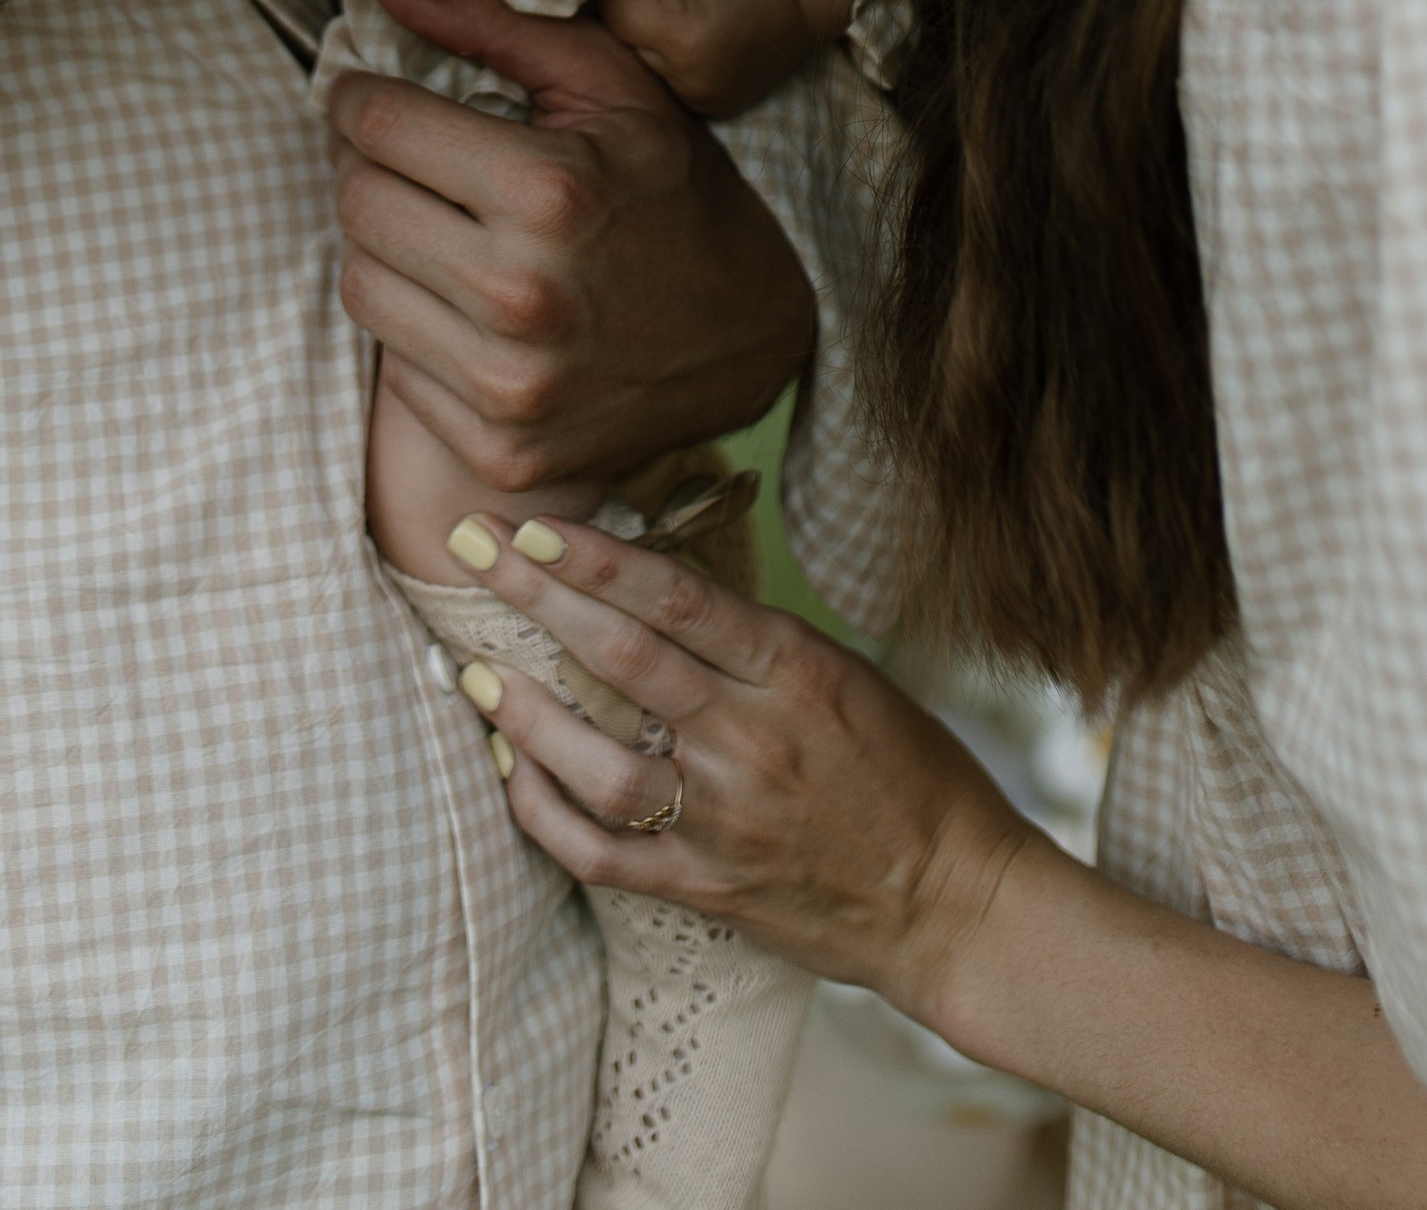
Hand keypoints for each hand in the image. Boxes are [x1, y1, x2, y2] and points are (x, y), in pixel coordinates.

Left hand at [328, 0, 815, 492]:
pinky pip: (394, 366)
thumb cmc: (671, 190)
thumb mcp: (609, 86)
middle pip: (355, 204)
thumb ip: (493, 25)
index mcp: (550, 189)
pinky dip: (416, 325)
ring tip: (438, 227)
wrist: (751, 339)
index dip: (357, 97)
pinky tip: (465, 302)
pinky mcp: (501, 449)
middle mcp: (522, 295)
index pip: (376, 125)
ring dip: (384, 245)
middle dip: (366, 165)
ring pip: (359, 284)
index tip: (366, 95)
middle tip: (406, 158)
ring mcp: (510, 385)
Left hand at [446, 510, 1029, 1023]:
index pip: (675, 595)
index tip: (534, 523)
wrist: (954, 902)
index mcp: (795, 671)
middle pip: (621, 655)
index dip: (595, 556)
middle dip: (534, 595)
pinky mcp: (706, 888)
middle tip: (472, 550)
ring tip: (476, 672)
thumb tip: (661, 593)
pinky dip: (544, 812)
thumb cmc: (911, 776)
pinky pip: (601, 853)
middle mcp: (751, 738)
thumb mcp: (848, 679)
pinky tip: (511, 774)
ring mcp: (724, 819)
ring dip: (524, 713)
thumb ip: (757, 645)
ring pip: (596, 761)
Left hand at [596, 0, 874, 119]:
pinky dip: (667, 68)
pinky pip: (670, 89)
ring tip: (660, 19)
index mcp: (683, 34)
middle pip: (625, 46)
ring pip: (643, 72)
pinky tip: (681, 45)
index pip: (615, 13)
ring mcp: (704, 99)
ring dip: (642, 47)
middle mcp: (691, 76)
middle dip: (624, 19)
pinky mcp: (715, 109)